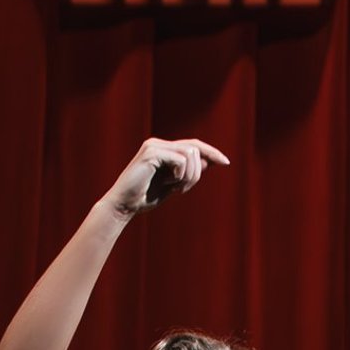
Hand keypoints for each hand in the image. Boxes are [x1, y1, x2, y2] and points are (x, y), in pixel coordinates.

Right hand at [104, 136, 229, 217]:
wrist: (123, 206)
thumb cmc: (144, 198)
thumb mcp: (172, 185)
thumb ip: (187, 173)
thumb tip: (208, 162)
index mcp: (163, 149)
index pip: (193, 145)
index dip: (211, 152)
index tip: (226, 162)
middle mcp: (158, 143)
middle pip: (194, 148)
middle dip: (197, 172)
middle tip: (184, 190)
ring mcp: (154, 146)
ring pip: (190, 153)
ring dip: (190, 175)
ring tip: (176, 188)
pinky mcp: (151, 152)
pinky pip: (180, 159)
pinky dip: (180, 175)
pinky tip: (169, 184)